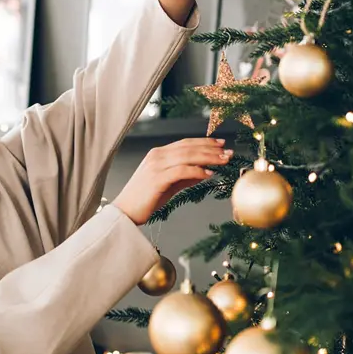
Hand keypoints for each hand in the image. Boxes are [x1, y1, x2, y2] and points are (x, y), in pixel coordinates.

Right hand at [112, 138, 232, 224]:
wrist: (124, 212)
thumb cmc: (144, 200)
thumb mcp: (168, 185)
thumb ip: (184, 177)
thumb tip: (205, 171)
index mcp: (158, 154)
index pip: (185, 143)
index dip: (204, 142)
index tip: (220, 144)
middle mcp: (157, 156)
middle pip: (189, 147)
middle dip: (211, 148)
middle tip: (228, 151)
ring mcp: (156, 166)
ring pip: (187, 156)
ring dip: (208, 157)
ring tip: (223, 160)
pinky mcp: (157, 179)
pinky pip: (182, 171)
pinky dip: (197, 171)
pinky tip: (209, 174)